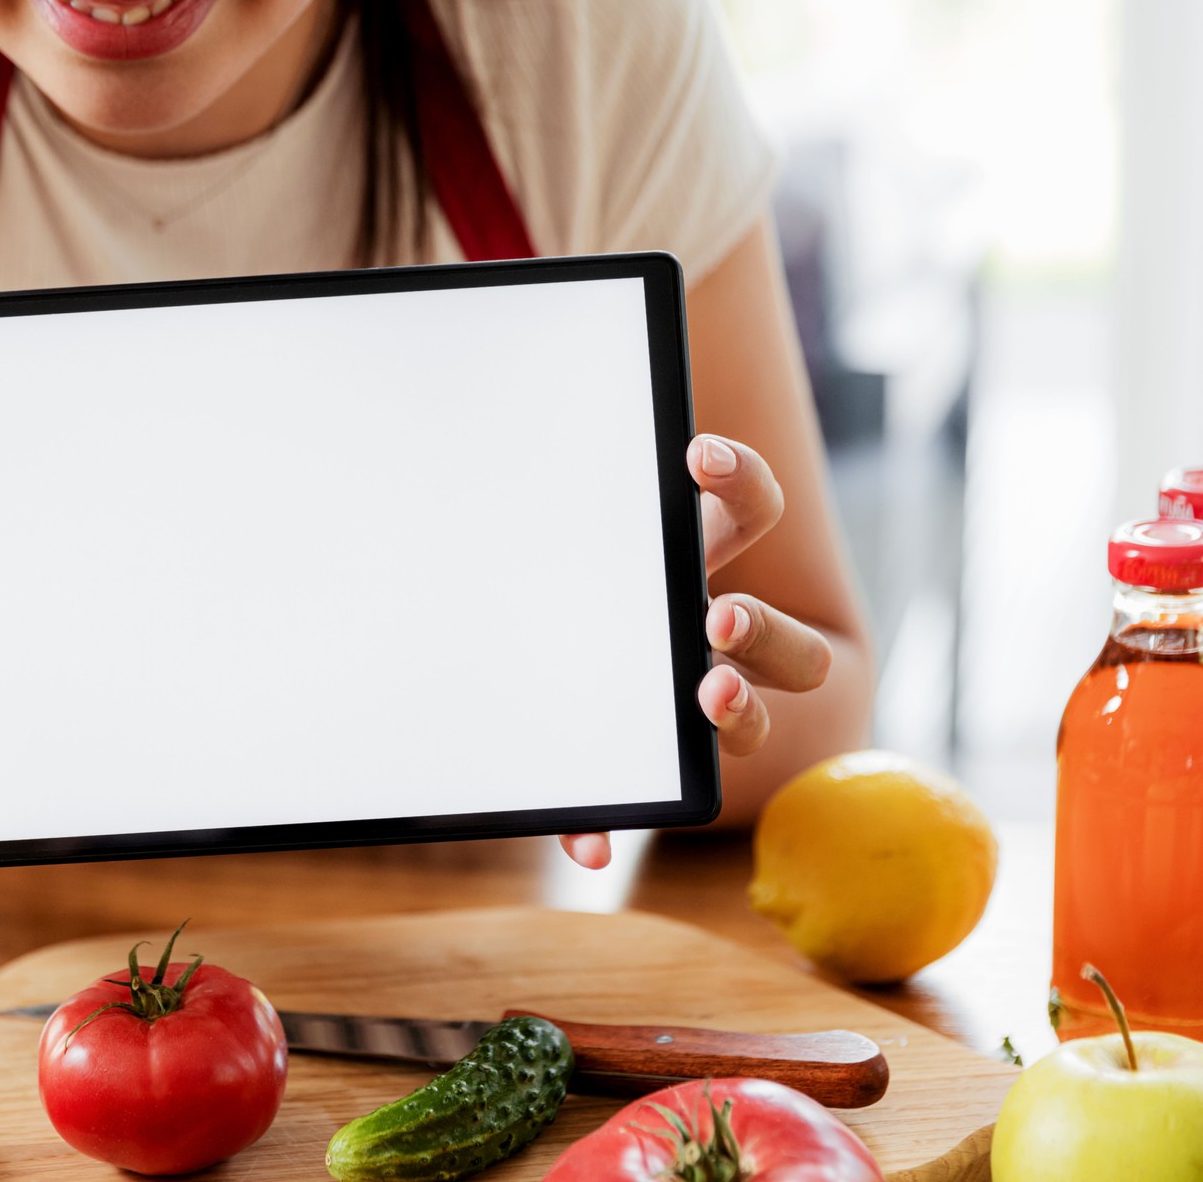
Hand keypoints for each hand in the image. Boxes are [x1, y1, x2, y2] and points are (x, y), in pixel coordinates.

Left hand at [558, 435, 832, 869]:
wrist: (504, 635)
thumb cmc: (541, 574)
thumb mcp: (552, 537)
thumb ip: (551, 503)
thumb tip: (565, 468)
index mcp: (691, 564)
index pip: (750, 511)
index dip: (740, 481)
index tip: (694, 455)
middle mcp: (712, 638)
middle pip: (792, 646)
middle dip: (765, 632)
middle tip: (715, 620)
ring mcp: (692, 703)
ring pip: (754, 720)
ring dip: (742, 715)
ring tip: (708, 699)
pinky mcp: (651, 765)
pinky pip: (641, 802)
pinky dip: (606, 823)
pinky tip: (585, 843)